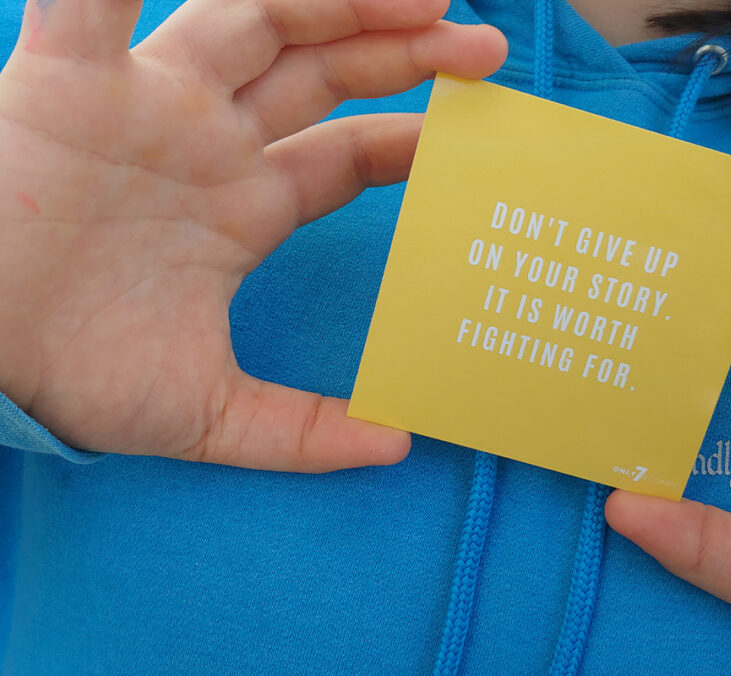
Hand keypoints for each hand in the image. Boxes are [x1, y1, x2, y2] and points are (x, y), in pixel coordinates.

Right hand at [0, 0, 505, 469]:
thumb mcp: (208, 414)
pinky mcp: (65, 80)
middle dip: (403, 54)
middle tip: (488, 53)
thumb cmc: (70, 374)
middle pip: (323, 72)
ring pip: (254, 19)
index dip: (413, 140)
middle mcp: (205, 143)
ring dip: (338, 0)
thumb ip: (301, 432)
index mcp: (243, 207)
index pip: (348, 155)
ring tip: (426, 0)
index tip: (475, 138)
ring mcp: (144, 104)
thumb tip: (396, 445)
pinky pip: (96, 2)